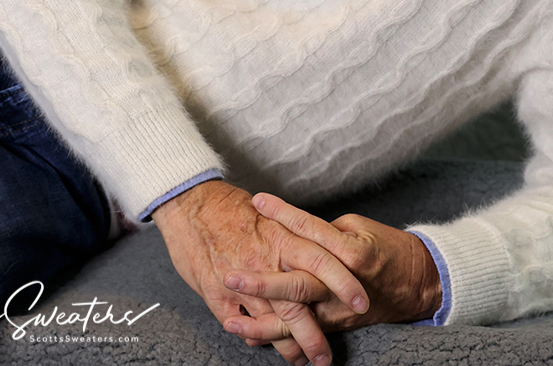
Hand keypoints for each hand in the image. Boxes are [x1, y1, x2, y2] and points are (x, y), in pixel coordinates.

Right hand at [151, 181, 368, 365]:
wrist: (189, 202)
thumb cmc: (228, 206)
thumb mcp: (268, 217)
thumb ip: (290, 238)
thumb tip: (316, 251)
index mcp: (281, 236)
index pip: (322, 260)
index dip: (343, 282)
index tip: (362, 301)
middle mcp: (264, 260)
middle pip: (299, 301)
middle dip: (316, 333)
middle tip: (328, 356)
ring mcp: (241, 280)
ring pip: (272, 321)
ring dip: (288, 345)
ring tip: (302, 360)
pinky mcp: (217, 294)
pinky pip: (242, 324)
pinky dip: (256, 337)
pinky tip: (265, 344)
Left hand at [221, 193, 442, 343]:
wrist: (417, 283)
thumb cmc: (387, 247)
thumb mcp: (358, 228)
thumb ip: (324, 233)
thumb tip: (293, 233)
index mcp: (349, 252)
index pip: (308, 230)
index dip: (282, 214)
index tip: (257, 200)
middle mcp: (341, 284)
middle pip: (296, 283)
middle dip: (261, 282)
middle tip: (230, 275)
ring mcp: (337, 309)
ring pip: (296, 318)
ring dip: (262, 321)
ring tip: (230, 321)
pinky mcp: (336, 325)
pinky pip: (302, 332)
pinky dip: (276, 336)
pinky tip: (250, 336)